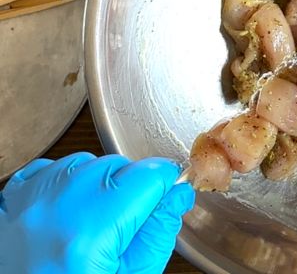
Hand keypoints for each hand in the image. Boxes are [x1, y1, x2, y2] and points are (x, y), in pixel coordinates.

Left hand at [0, 153, 194, 273]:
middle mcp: (54, 209)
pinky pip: (50, 168)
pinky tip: (68, 212)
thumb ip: (159, 232)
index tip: (164, 197)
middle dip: (130, 188)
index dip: (165, 185)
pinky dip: (65, 183)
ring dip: (98, 184)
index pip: (150, 175)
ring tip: (93, 222)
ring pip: (85, 162)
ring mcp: (27, 201)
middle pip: (118, 166)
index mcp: (90, 234)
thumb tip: (178, 194)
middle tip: (123, 225)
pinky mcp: (10, 198)